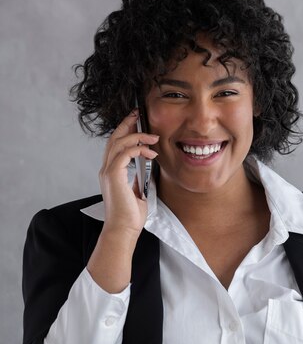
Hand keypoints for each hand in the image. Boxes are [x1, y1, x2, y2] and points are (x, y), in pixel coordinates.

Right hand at [99, 110, 158, 237]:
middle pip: (114, 138)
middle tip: (139, 114)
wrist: (124, 230)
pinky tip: (151, 153)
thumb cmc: (131, 216)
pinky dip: (138, 149)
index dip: (125, 130)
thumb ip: (138, 179)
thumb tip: (147, 169)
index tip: (136, 121)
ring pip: (118, 143)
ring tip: (153, 136)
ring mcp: (108, 172)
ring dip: (137, 136)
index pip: (116, 145)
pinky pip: (125, 154)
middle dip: (127, 123)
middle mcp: (107, 169)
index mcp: (111, 172)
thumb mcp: (138, 192)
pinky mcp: (113, 176)